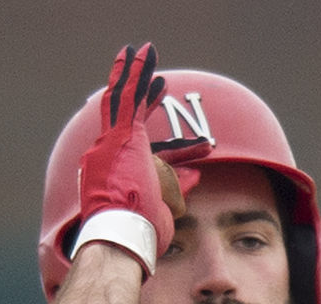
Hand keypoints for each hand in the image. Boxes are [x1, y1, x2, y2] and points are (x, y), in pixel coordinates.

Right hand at [78, 43, 205, 257]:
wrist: (122, 234)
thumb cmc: (143, 232)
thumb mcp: (170, 209)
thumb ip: (182, 187)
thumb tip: (199, 174)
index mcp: (131, 177)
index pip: (162, 159)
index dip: (185, 153)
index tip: (204, 148)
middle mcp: (117, 156)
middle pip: (131, 119)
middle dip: (142, 97)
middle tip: (156, 81)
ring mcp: (116, 144)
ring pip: (124, 101)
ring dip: (135, 75)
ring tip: (144, 52)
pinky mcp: (121, 136)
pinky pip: (126, 98)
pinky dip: (133, 75)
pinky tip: (140, 54)